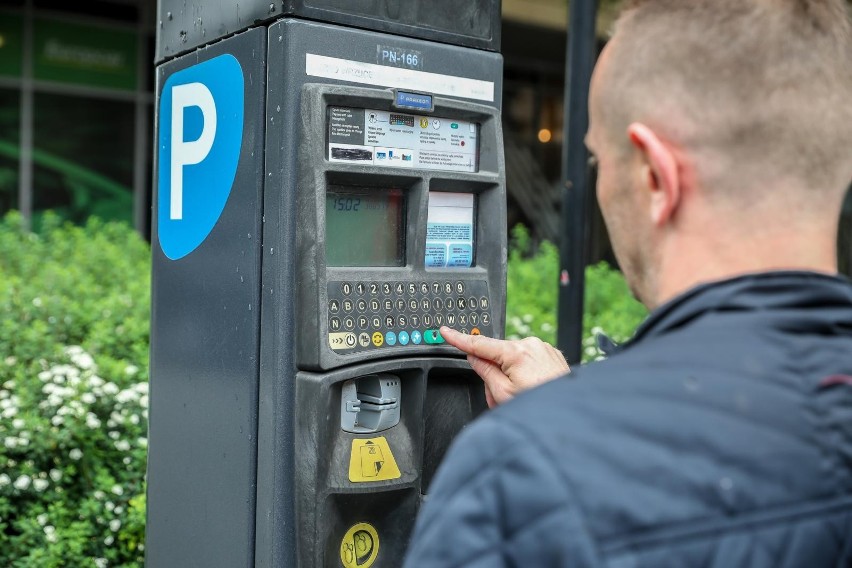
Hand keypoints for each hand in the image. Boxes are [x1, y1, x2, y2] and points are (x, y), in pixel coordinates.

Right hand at [440, 326, 569, 407]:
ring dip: (510, 377)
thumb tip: (475, 357)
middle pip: (497, 355)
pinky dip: (524, 374)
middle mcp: (531, 345)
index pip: (479, 343)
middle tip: (501, 397)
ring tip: (520, 398)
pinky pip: (528, 361)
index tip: (446, 331)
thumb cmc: (540, 408)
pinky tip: (531, 391)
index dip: (459, 338)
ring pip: (513, 359)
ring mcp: (543, 349)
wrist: (569, 414)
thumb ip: (485, 372)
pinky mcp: (551, 355)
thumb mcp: (503, 394)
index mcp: (516, 352)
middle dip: (494, 375)